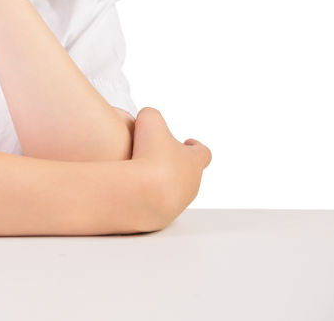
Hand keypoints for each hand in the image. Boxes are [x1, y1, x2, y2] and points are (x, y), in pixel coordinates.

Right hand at [130, 107, 211, 230]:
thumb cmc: (149, 155)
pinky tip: (130, 188)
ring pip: (173, 191)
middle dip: (175, 165)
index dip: (195, 146)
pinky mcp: (159, 218)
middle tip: (159, 158)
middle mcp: (191, 185)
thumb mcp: (149, 120)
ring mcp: (177, 203)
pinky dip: (145, 196)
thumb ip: (151, 115)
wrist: (139, 193)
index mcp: (194, 161)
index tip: (188, 142)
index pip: (203, 153)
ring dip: (160, 182)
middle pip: (189, 173)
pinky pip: (155, 205)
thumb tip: (146, 119)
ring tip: (140, 174)